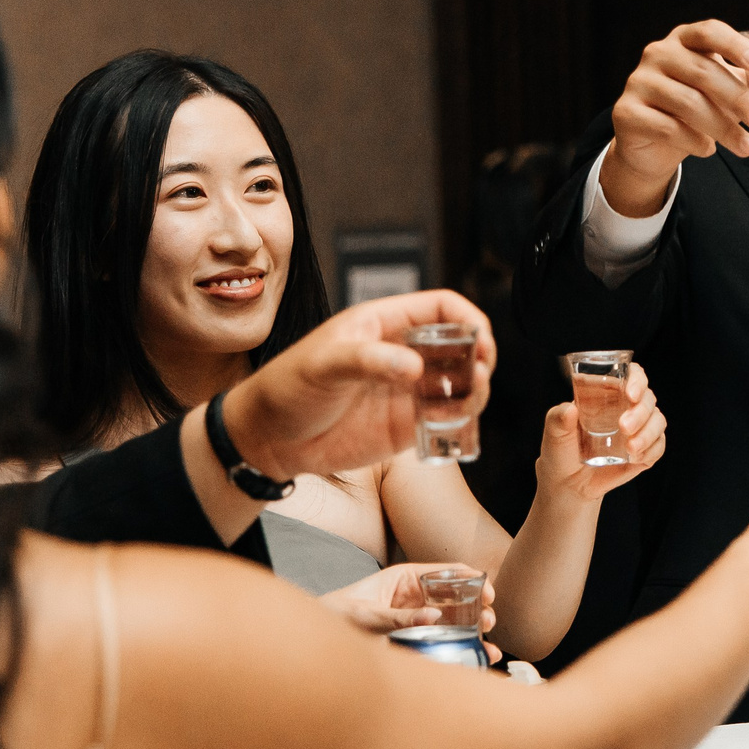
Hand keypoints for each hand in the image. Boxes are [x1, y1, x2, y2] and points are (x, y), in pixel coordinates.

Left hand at [234, 291, 494, 479]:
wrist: (267, 440)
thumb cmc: (285, 389)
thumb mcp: (322, 365)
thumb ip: (367, 360)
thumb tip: (413, 367)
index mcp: (383, 324)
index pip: (440, 308)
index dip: (468, 318)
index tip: (480, 338)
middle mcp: (402, 354)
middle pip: (460, 345)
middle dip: (480, 356)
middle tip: (480, 372)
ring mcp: (407, 391)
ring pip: (460, 383)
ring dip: (475, 390)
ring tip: (470, 399)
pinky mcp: (406, 426)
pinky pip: (446, 419)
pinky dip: (460, 420)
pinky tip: (453, 424)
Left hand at [319, 561, 497, 653]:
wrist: (319, 635)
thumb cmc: (338, 613)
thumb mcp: (369, 614)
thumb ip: (399, 617)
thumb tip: (433, 618)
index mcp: (405, 577)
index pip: (445, 571)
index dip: (470, 578)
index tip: (487, 591)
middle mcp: (413, 595)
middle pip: (454, 596)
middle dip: (476, 607)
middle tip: (489, 620)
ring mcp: (414, 616)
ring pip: (451, 619)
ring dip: (471, 630)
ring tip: (486, 644)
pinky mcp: (411, 637)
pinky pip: (438, 639)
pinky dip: (456, 647)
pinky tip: (472, 657)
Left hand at [537, 364, 668, 502]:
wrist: (568, 484)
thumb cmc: (560, 451)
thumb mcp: (554, 433)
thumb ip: (557, 419)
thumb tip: (570, 409)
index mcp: (608, 394)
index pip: (631, 375)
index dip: (637, 380)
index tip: (631, 394)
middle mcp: (627, 408)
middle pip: (648, 398)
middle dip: (640, 412)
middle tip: (624, 427)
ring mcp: (638, 429)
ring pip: (658, 421)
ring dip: (648, 433)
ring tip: (630, 449)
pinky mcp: (645, 450)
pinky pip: (659, 445)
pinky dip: (651, 450)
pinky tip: (635, 458)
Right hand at [602, 20, 748, 214]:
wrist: (651, 142)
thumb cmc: (696, 106)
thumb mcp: (730, 91)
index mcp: (684, 40)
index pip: (709, 31)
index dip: (734, 44)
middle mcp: (658, 54)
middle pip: (703, 72)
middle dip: (739, 98)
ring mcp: (639, 81)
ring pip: (687, 103)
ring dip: (722, 127)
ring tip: (747, 147)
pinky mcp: (626, 112)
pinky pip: (666, 126)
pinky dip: (692, 141)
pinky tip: (708, 150)